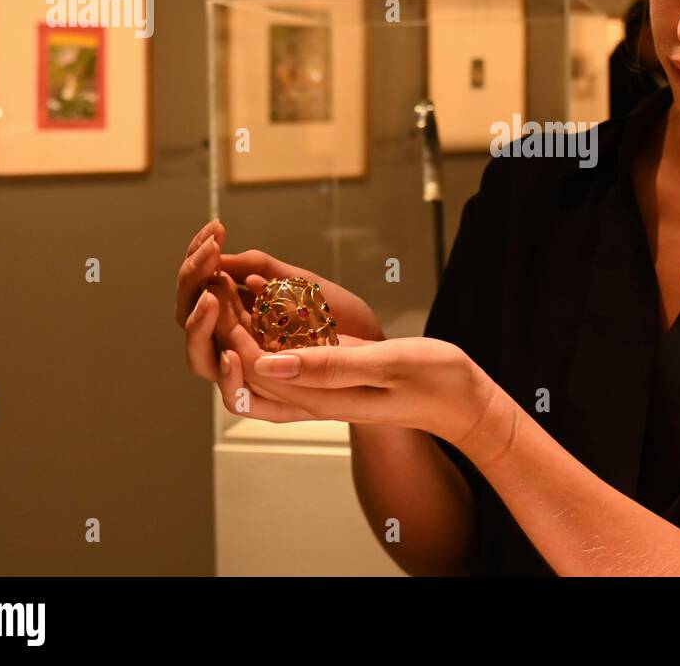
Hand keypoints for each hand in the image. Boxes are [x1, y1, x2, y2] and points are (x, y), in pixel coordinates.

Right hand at [175, 219, 383, 383]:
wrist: (376, 354)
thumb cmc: (339, 318)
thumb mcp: (302, 283)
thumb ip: (264, 268)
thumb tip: (223, 255)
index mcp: (236, 314)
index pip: (197, 287)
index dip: (198, 260)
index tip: (214, 230)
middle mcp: (233, 344)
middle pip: (189, 319)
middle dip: (192, 285)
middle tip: (209, 259)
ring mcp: (248, 374)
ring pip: (201, 358)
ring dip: (201, 327)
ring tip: (213, 298)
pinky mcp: (268, 403)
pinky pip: (236, 398)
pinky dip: (229, 377)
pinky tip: (233, 354)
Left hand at [196, 301, 512, 461]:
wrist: (463, 400)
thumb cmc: (434, 382)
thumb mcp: (387, 366)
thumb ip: (328, 365)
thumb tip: (268, 363)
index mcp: (320, 399)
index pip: (254, 369)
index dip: (230, 330)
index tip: (222, 291)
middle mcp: (313, 396)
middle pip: (249, 364)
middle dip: (225, 323)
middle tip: (215, 278)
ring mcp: (322, 383)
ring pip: (263, 354)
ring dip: (242, 318)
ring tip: (229, 278)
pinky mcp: (332, 368)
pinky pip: (288, 347)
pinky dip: (270, 318)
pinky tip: (265, 288)